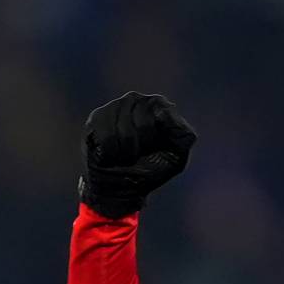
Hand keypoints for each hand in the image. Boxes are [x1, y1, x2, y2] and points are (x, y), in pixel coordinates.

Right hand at [79, 91, 196, 217]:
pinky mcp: (96, 117)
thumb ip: (184, 138)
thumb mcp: (176, 156)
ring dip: (128, 153)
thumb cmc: (152, 168)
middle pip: (144, 123)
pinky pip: (108, 138)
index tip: (157, 146)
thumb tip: (187, 129)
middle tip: (141, 154)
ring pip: (124, 132)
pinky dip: (113, 154)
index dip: (159, 134)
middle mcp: (136, 99)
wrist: (122, 184)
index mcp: (159, 105)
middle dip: (145, 147)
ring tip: (127, 156)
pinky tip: (113, 155)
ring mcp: (114, 106)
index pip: (163, 109)